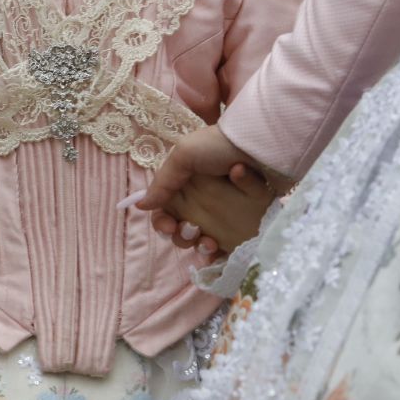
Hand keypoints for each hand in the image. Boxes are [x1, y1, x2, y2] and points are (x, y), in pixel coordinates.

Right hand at [138, 124, 275, 244]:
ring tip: (209, 240)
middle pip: (179, 229)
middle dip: (180, 237)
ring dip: (198, 245)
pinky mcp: (240, 224)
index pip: (164, 212)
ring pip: (199, 240)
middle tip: (192, 231)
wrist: (259, 146)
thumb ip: (163, 182)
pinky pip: (224, 247)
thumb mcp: (185, 155)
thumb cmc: (218, 147)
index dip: (161, 222)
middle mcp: (199, 201)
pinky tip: (219, 249)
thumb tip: (140, 206)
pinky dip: (217, 252)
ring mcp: (220, 215)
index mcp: (183, 185)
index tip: (169, 226)